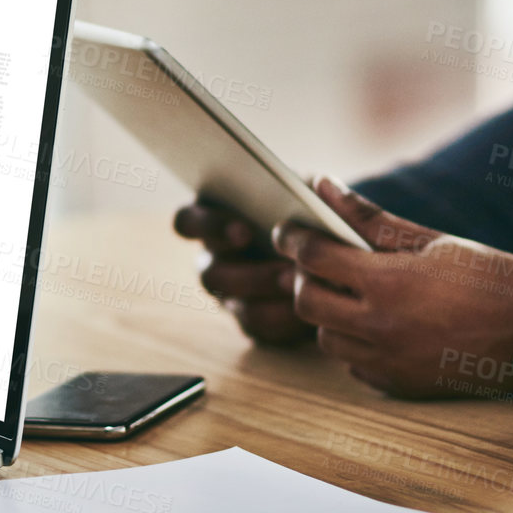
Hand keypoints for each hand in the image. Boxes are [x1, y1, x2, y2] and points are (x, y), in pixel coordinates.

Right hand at [174, 199, 314, 344]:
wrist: (325, 252)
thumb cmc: (303, 211)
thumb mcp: (305, 193)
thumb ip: (305, 186)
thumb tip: (321, 182)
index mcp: (210, 221)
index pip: (186, 222)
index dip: (209, 228)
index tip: (244, 231)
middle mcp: (213, 260)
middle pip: (211, 274)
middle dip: (251, 275)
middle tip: (289, 272)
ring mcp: (230, 295)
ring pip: (238, 307)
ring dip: (275, 303)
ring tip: (307, 291)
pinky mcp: (253, 322)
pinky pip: (261, 330)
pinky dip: (287, 323)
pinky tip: (312, 314)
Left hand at [273, 181, 512, 398]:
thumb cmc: (485, 276)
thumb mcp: (427, 239)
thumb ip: (368, 216)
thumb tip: (320, 183)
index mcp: (388, 283)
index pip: (313, 257)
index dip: (293, 238)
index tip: (287, 229)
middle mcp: (380, 328)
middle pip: (306, 303)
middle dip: (305, 279)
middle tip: (319, 265)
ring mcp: (388, 363)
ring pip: (325, 339)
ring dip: (329, 316)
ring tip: (353, 296)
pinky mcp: (398, 387)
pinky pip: (354, 366)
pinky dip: (355, 345)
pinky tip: (378, 326)